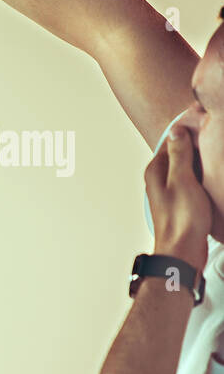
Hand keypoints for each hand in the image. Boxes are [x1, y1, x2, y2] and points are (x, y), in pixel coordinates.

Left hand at [147, 124, 211, 269]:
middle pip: (181, 153)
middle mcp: (160, 179)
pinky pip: (194, 181)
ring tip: (219, 153)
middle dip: (198, 145)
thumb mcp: (182, 180)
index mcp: (156, 171)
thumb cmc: (182, 218)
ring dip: (203, 161)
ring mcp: (172, 190)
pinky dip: (205, 175)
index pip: (172, 141)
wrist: (183, 251)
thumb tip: (176, 130)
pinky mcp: (183, 201)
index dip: (190, 131)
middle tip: (217, 138)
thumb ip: (179, 155)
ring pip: (189, 167)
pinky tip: (216, 174)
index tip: (207, 122)